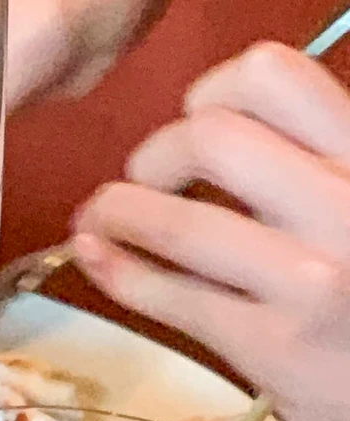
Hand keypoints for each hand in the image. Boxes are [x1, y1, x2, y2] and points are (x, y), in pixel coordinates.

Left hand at [71, 42, 349, 420]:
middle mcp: (349, 204)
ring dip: (116, 212)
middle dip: (156, 154)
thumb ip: (318, 158)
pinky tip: (95, 256)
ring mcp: (313, 277)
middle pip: (209, 136)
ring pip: (178, 220)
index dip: (211, 91)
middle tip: (147, 178)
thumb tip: (216, 121)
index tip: (197, 121)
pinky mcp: (275, 344)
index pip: (270, 76)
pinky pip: (171, 295)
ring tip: (100, 217)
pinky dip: (116, 269)